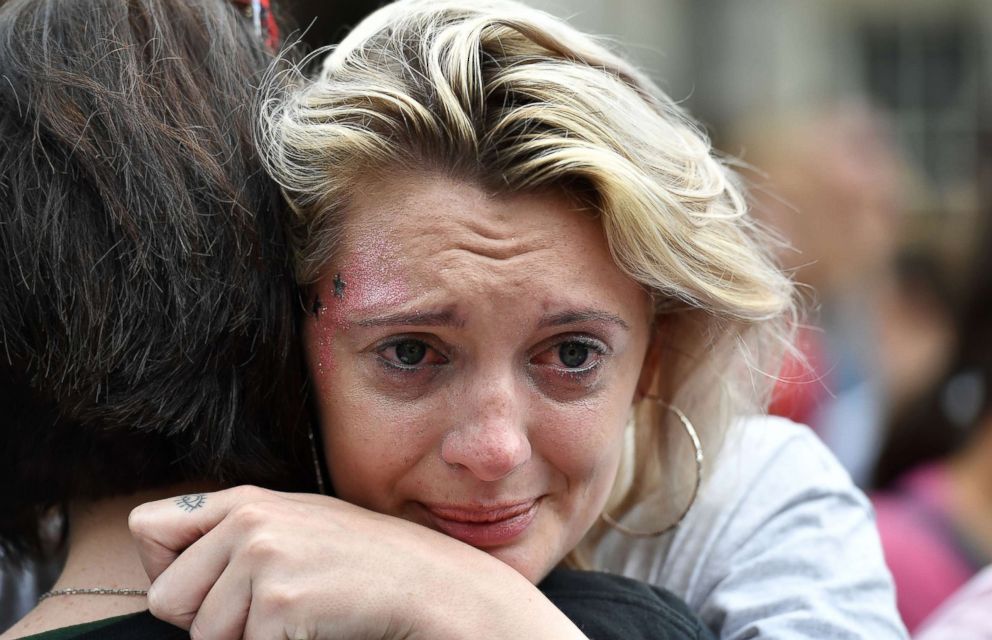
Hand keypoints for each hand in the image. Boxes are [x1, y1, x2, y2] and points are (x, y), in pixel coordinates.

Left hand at [129, 486, 585, 639]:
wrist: (430, 584)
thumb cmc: (362, 563)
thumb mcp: (295, 524)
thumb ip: (230, 528)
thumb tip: (155, 540)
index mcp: (245, 500)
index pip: (147, 529)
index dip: (174, 570)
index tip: (215, 583)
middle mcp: (247, 521)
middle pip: (168, 600)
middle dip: (210, 618)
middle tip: (272, 605)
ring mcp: (264, 560)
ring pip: (204, 637)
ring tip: (302, 613)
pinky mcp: (281, 604)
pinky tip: (317, 626)